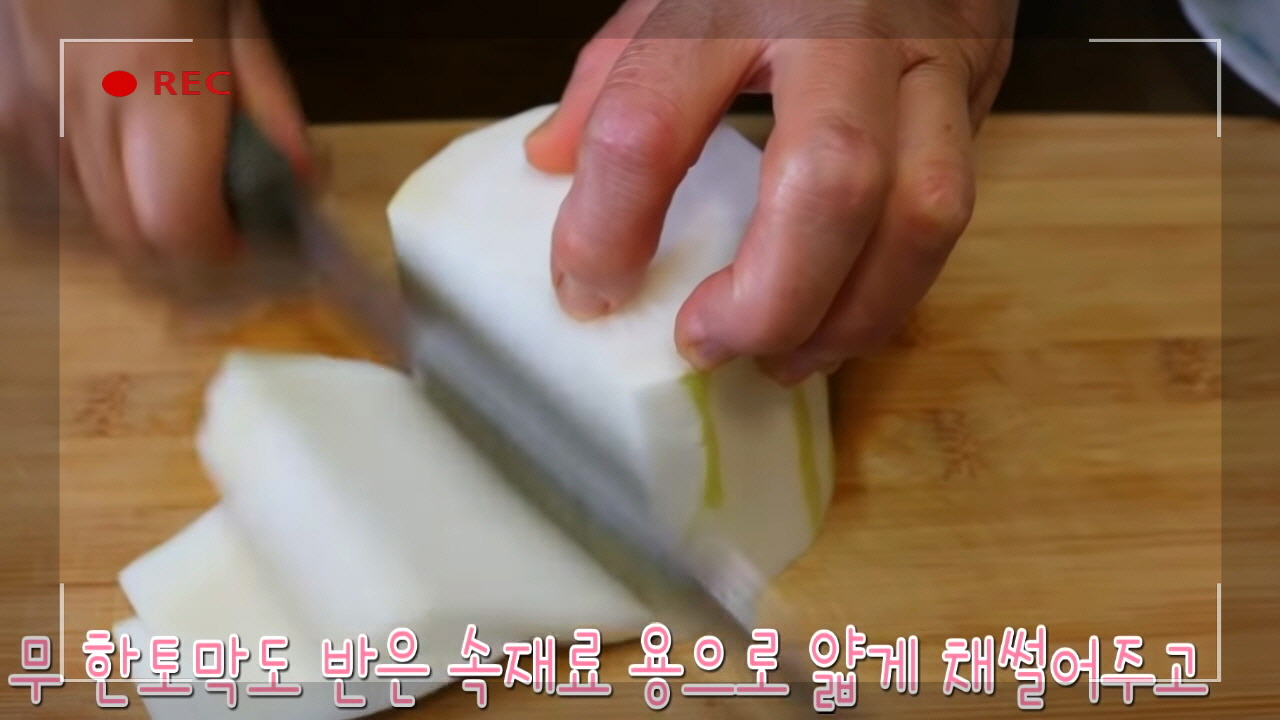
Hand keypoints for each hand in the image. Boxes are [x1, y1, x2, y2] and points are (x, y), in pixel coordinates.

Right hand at [1, 0, 308, 264]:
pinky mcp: (5, 104)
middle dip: (185, 245)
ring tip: (177, 186)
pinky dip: (93, 187)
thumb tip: (303, 176)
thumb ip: (268, 102)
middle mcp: (82, 107)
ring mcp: (32, 108)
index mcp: (156, 84)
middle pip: (131, 238)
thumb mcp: (235, 12)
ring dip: (139, 220)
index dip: (220, 246)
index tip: (251, 236)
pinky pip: (50, 179)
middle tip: (225, 221)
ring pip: (87, 217)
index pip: (179, 226)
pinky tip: (125, 157)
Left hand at [526, 0, 1016, 383]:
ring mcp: (927, 61)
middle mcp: (843, 31)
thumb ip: (614, 73)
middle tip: (704, 345)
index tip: (589, 290)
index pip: (651, 124)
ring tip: (781, 359)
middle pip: (829, 182)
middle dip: (767, 298)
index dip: (607, 229)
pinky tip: (838, 319)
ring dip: (847, 316)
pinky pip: (950, 215)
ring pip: (919, 214)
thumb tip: (550, 162)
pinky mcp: (976, 96)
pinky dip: (891, 290)